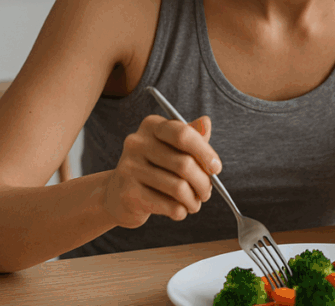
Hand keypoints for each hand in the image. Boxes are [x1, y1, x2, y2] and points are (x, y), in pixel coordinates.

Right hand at [102, 114, 221, 227]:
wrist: (117, 195)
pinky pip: (168, 205)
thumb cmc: (153, 168)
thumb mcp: (171, 148)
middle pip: (184, 164)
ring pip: (178, 187)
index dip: (205, 152)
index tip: (216, 168)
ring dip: (194, 200)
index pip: (183, 134)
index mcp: (151, 126)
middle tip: (206, 192)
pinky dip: (181, 211)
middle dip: (203, 182)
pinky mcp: (128, 193)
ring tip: (195, 204)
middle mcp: (136, 143)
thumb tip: (206, 122)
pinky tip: (180, 211)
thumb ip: (191, 137)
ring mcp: (129, 168)